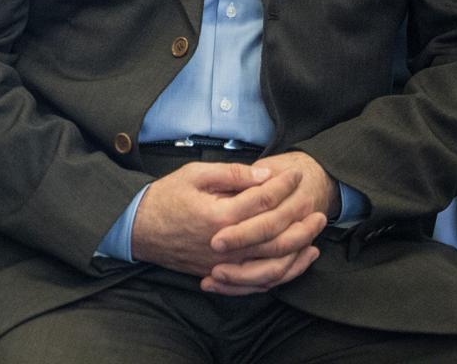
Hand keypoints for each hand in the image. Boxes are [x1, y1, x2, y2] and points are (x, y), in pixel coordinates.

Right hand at [131, 159, 325, 293]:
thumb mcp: (194, 174)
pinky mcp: (222, 274)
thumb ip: (231, 174)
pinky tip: (296, 260)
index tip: (296, 175)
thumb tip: (264, 174)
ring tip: (315, 235)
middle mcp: (226, 244)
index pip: (263, 200)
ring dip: (298, 249)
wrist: (139, 228)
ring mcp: (224, 263)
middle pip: (276, 235)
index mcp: (219, 215)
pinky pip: (259, 280)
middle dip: (300, 220)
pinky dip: (283, 272)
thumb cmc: (165, 198)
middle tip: (317, 208)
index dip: (283, 185)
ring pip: (273, 262)